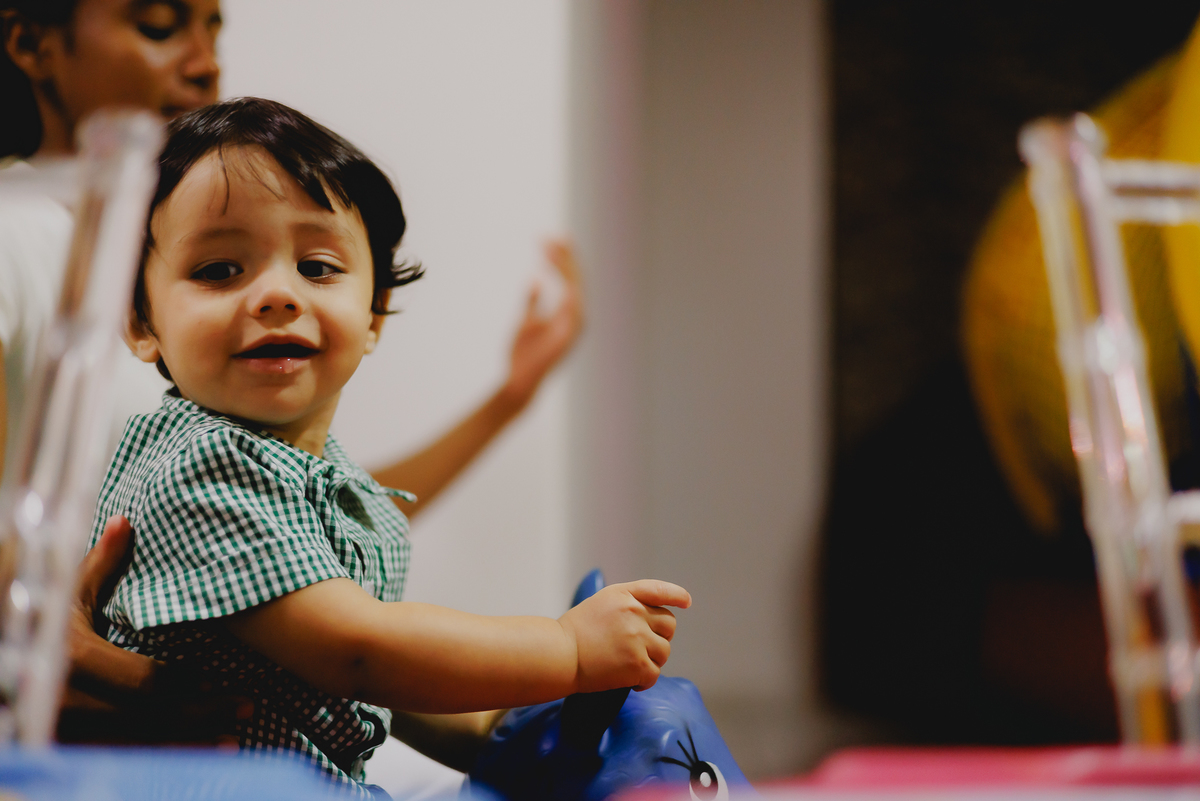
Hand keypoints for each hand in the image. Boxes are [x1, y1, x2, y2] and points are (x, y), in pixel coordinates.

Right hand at [58, 515, 251, 743]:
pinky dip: (159, 757)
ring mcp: (63, 735)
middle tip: (247, 710)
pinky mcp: (62, 752)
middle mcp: (67, 705)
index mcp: (72, 662)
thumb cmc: (27, 627)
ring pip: (137, 745)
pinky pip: (119, 758)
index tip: (228, 683)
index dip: (190, 685)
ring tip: (231, 739)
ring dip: (187, 744)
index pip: (145, 681)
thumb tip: (127, 523)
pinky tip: (191, 755)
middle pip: (149, 718)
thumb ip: (96, 567)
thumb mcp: (57, 598)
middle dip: (202, 716)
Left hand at [501, 240, 584, 408]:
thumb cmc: (522, 355)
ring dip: (563, 264)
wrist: (518, 381)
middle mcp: (577, 318)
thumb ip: (533, 302)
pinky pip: (572, 300)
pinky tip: (552, 264)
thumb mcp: (525, 321)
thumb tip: (535, 279)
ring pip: (576, 286)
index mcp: (568, 314)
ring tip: (548, 247)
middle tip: (551, 236)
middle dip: (565, 256)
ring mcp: (576, 326)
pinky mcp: (570, 333)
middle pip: (576, 279)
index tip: (547, 240)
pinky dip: (565, 280)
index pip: (570, 280)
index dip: (560, 259)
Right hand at [557, 580, 690, 693]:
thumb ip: (628, 604)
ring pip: (664, 651)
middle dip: (659, 637)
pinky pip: (655, 674)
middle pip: (669, 625)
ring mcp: (637, 638)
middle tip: (640, 648)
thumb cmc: (575, 632)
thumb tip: (654, 618)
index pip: (658, 590)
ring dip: (652, 660)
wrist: (560, 655)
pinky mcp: (637, 664)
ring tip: (630, 665)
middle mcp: (634, 612)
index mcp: (624, 594)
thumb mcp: (601, 603)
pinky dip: (645, 681)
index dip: (676, 595)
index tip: (686, 602)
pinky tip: (632, 683)